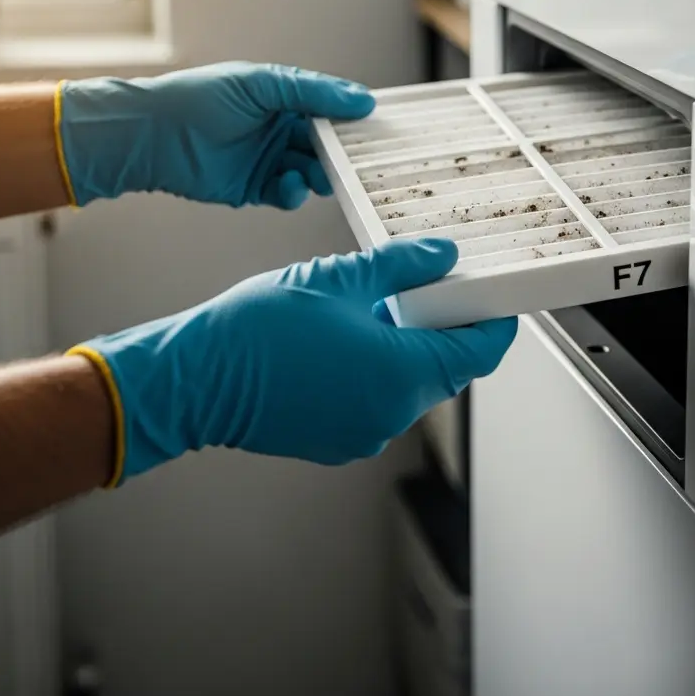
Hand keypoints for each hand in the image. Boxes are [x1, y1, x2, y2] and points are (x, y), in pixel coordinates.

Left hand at [56, 62, 374, 208]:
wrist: (153, 136)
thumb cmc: (202, 98)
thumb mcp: (263, 84)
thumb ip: (314, 92)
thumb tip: (364, 101)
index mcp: (285, 99)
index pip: (330, 110)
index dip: (354, 120)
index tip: (380, 129)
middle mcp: (280, 130)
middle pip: (327, 146)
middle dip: (343, 154)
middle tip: (360, 162)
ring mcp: (269, 160)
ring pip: (312, 172)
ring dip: (320, 174)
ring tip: (316, 173)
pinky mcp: (255, 189)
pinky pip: (288, 194)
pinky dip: (295, 192)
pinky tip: (290, 185)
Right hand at [69, 238, 517, 483]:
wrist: (196, 378)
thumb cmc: (258, 329)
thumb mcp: (338, 279)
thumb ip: (400, 265)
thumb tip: (440, 254)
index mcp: (400, 374)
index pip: (478, 352)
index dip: (494, 322)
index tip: (498, 298)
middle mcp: (390, 414)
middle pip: (445, 369)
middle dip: (444, 328)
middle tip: (429, 287)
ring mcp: (363, 434)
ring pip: (409, 385)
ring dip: (408, 349)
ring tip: (378, 308)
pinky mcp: (337, 441)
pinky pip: (378, 402)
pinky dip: (379, 372)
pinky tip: (349, 339)